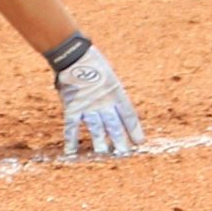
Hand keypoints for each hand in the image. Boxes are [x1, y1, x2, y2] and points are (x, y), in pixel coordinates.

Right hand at [50, 38, 143, 158]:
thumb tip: (117, 109)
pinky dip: (71, 140)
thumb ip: (112, 94)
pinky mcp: (72, 107)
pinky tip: (72, 153)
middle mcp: (104, 102)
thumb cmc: (93, 62)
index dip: (134, 130)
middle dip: (120, 141)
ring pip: (96, 129)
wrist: (73, 55)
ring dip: (100, 144)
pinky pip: (71, 127)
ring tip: (104, 155)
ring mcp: (88, 106)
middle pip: (114, 125)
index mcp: (116, 92)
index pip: (129, 115)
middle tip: (125, 154)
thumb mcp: (110, 76)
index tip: (140, 142)